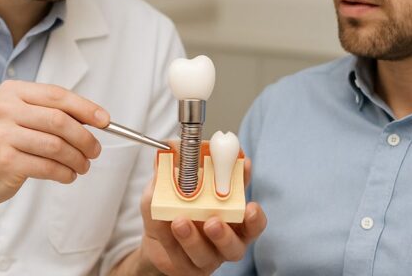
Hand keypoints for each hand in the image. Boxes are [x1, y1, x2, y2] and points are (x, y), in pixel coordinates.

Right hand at [0, 80, 109, 208]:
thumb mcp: (18, 118)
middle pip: (59, 120)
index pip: (57, 95)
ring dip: (77, 158)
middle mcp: (3, 110)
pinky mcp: (3, 161)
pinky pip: (47, 166)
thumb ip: (50, 114)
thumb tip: (94, 119)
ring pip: (56, 145)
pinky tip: (68, 175)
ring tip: (83, 166)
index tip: (105, 120)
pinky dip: (64, 172)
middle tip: (95, 150)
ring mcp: (1, 135)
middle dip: (84, 137)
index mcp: (11, 92)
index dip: (85, 108)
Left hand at [139, 157, 266, 274]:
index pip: (252, 219)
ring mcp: (206, 258)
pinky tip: (162, 224)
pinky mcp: (186, 268)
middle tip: (213, 221)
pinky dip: (169, 239)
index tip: (251, 205)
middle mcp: (225, 241)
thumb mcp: (175, 185)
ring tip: (180, 221)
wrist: (157, 239)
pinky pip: (179, 257)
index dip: (255, 213)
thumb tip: (171, 147)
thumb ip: (176, 168)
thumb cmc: (176, 208)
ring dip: (193, 238)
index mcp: (233, 219)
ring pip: (206, 256)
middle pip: (236, 246)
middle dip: (225, 233)